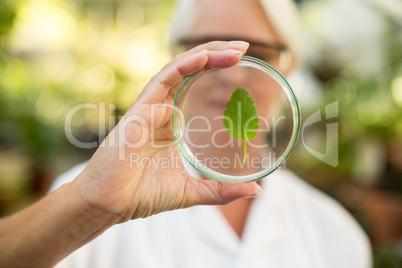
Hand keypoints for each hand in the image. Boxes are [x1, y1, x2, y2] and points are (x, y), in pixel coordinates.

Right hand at [71, 41, 261, 222]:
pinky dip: (183, 66)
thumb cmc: (143, 194)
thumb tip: (256, 189)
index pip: (196, 86)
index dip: (217, 70)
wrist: (111, 205)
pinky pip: (163, 81)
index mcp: (173, 124)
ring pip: (179, 70)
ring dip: (207, 55)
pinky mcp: (140, 111)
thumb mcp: (193, 190)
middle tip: (244, 47)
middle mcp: (162, 110)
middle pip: (191, 72)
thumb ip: (222, 189)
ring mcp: (151, 108)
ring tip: (235, 50)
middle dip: (218, 55)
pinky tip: (204, 57)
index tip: (244, 63)